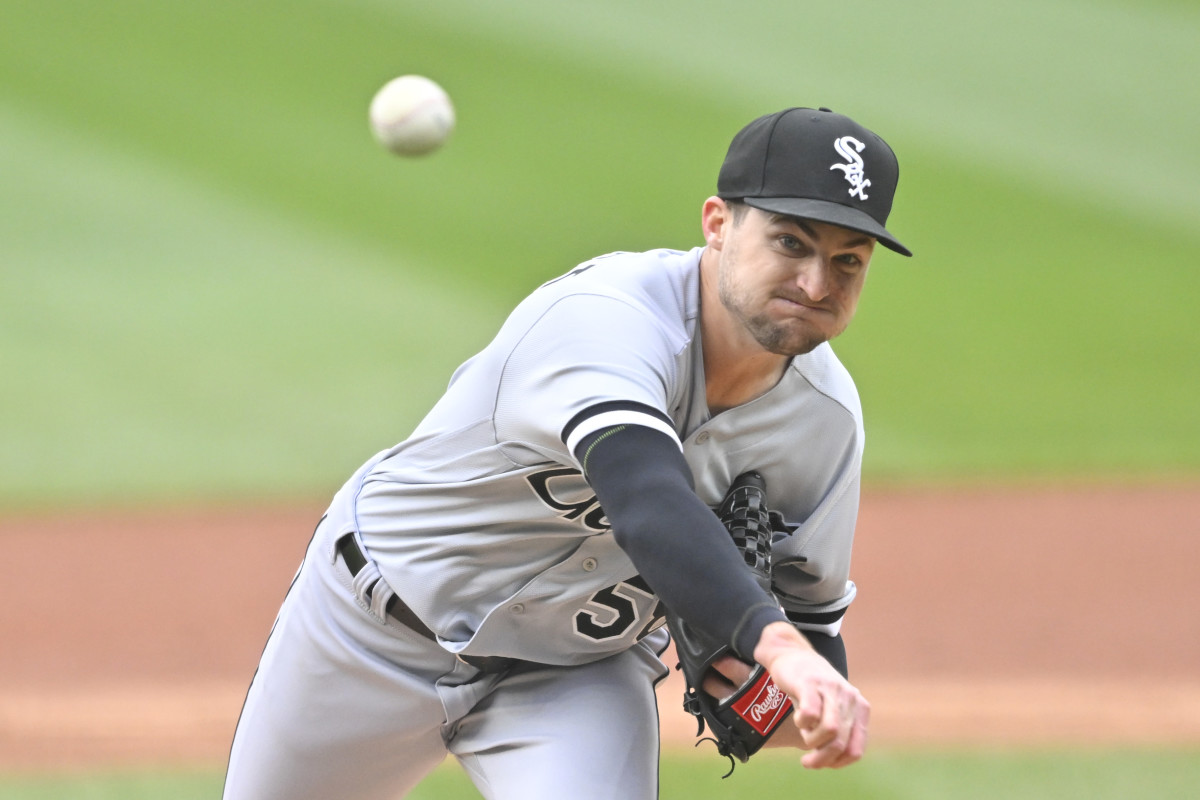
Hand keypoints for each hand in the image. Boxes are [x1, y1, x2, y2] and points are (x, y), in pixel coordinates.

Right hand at [752, 622, 869, 768]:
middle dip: (821, 758)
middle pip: (840, 743)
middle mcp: (849, 697)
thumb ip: (837, 734)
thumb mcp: (831, 711)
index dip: (837, 763)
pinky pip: (810, 714)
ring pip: (830, 730)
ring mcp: (830, 688)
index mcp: (859, 708)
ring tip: (803, 732)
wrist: (793, 655)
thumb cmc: (812, 691)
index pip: (855, 750)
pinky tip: (799, 719)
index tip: (822, 764)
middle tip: (807, 762)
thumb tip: (830, 762)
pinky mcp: (810, 683)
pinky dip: (802, 723)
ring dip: (812, 740)